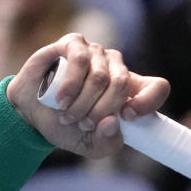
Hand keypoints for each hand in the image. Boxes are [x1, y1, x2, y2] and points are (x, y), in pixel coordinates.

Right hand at [6, 33, 169, 158]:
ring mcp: (95, 54)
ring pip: (101, 76)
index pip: (158, 87)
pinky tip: (62, 99)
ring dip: (83, 103)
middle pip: (122, 84)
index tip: (127, 117)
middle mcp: (116, 68)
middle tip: (84, 124)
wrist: (31, 115)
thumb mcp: (91, 146)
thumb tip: (113, 122)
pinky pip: (80, 60)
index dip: (148, 101)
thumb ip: (108, 142)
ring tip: (68, 114)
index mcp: (130, 91)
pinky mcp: (73, 44)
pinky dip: (71, 86)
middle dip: (101, 110)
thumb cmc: (67, 128)